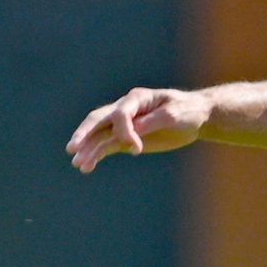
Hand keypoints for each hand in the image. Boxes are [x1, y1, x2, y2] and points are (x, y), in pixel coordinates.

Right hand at [67, 87, 211, 172]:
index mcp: (137, 99)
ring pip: (99, 136)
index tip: (137, 149)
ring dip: (88, 150)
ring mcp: (123, 125)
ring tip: (79, 165)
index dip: (125, 131)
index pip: (120, 113)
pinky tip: (86, 167)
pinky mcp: (126, 139)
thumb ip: (154, 120)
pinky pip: (107, 146)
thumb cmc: (186, 111)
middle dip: (85, 133)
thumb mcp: (174, 114)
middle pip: (98, 119)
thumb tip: (135, 128)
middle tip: (72, 147)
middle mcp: (125, 110)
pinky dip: (96, 156)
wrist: (194, 118)